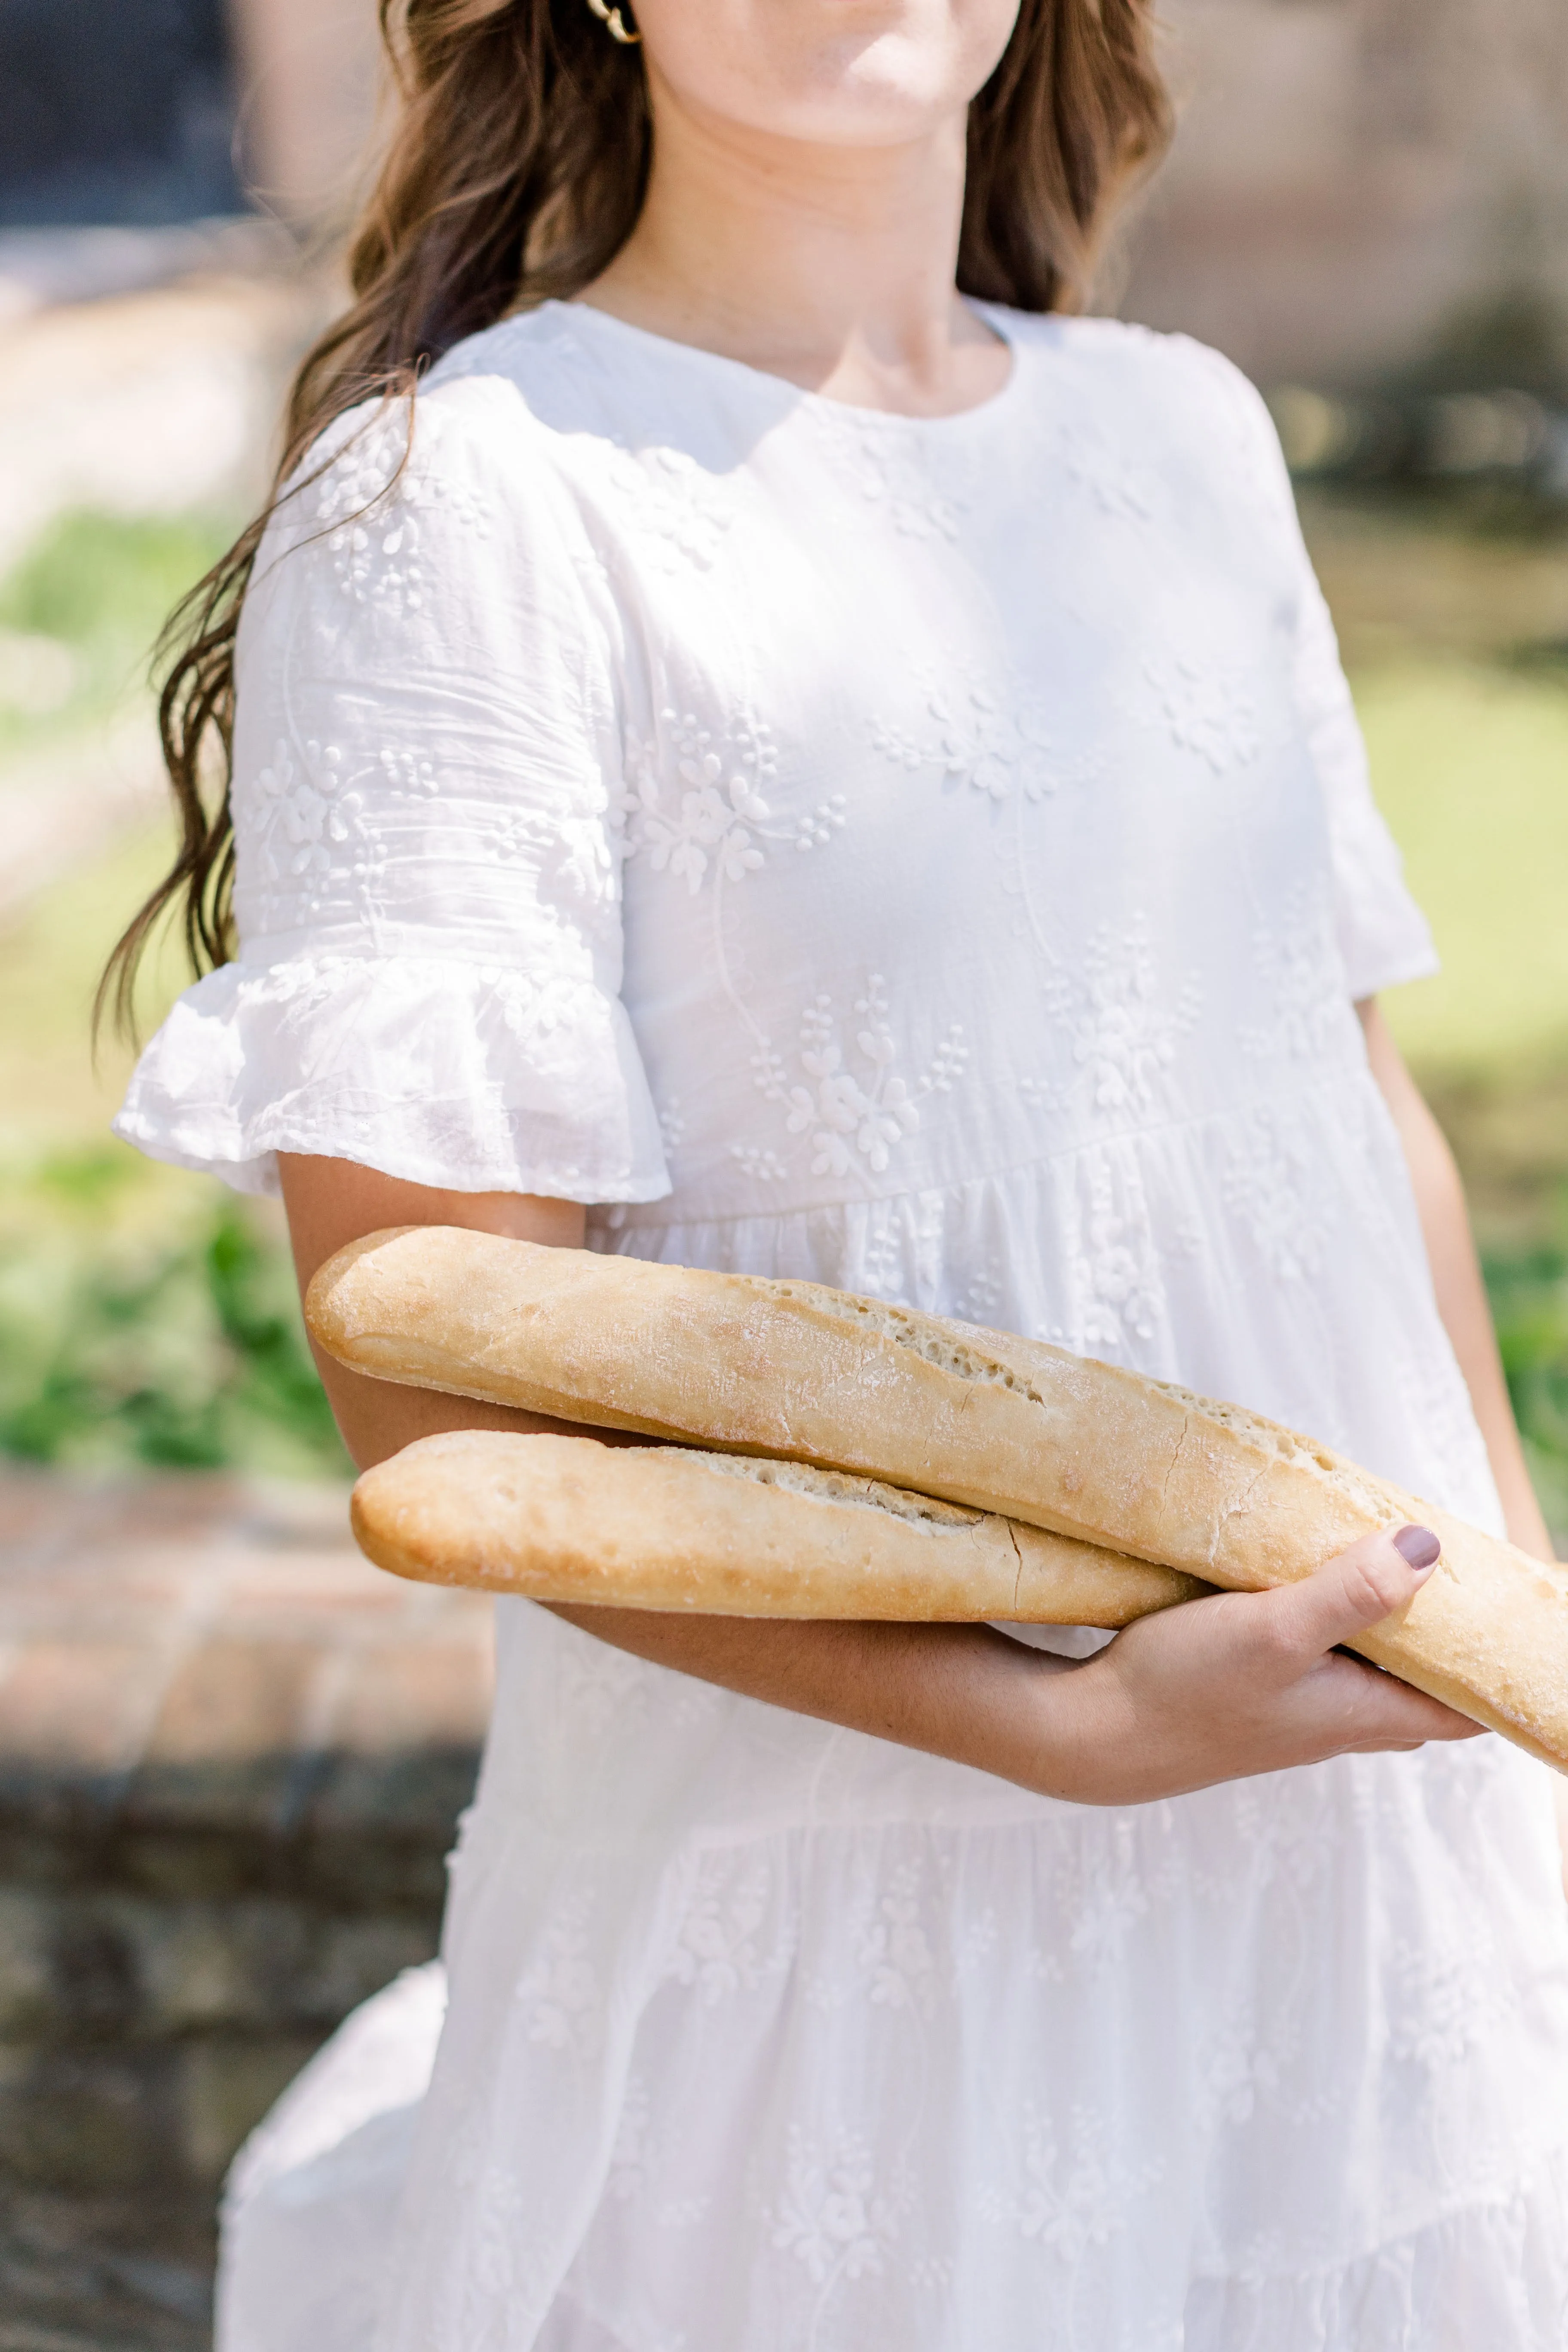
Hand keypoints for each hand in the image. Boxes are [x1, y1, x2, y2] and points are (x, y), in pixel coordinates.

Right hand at [1038, 1524, 1480, 1805]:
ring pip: (1369, 1677)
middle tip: (1451, 1581)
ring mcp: (1295, 1714)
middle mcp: (1338, 1723)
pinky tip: (1309, 1589)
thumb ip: (1352, 1592)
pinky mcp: (1255, 1698)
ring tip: (1385, 1567)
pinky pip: (1322, 1665)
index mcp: (1362, 1715)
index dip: (1495, 1672)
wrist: (1097, 1734)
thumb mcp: (1274, 1629)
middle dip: (1446, 1645)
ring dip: (1386, 1632)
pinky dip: (1336, 1630)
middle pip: (1422, 1693)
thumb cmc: (1184, 1688)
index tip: (1503, 1616)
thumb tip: (1426, 1549)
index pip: (1465, 1711)